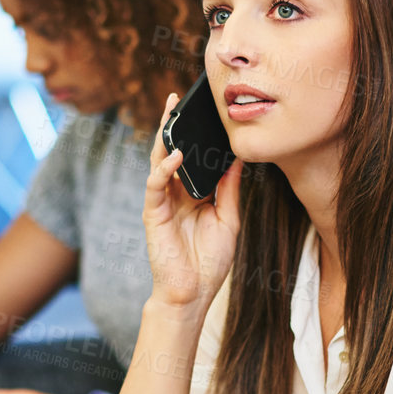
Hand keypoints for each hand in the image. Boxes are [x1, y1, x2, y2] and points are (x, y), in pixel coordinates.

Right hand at [144, 92, 242, 312]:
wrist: (192, 294)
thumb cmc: (209, 262)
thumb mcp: (228, 220)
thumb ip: (230, 190)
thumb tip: (238, 160)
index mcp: (193, 194)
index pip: (193, 157)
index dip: (197, 136)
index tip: (206, 113)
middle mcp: (175, 193)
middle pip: (171, 151)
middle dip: (173, 125)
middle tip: (177, 99)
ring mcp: (163, 202)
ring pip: (159, 161)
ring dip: (164, 137)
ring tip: (171, 113)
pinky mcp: (154, 213)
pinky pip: (155, 185)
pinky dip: (164, 168)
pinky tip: (176, 155)